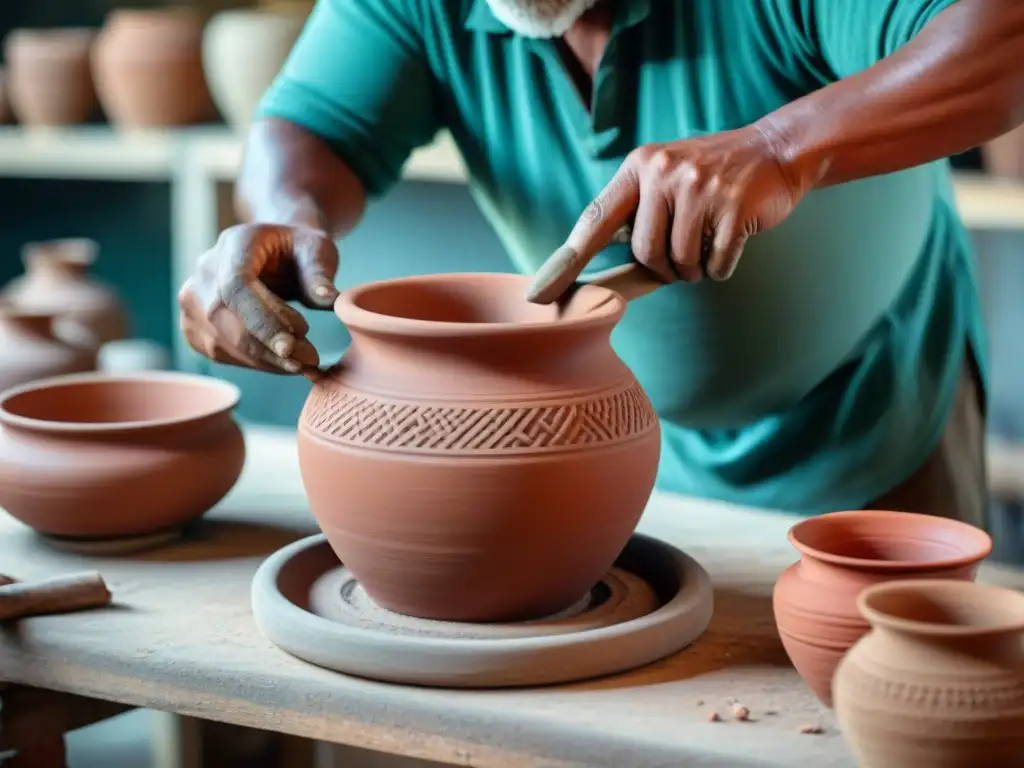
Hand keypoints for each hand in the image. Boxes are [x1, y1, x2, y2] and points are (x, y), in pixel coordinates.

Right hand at [178, 223, 339, 373]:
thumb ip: (320, 272)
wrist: (277, 252)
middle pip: (224, 318)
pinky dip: (253, 363)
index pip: (236, 287)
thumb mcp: (318, 250)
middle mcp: (205, 269)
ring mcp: (194, 298)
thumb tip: (328, 299)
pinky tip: (282, 363)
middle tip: (309, 360)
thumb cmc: (300, 250)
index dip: (261, 321)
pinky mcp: (195, 323)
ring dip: (263, 360)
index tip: (292, 347)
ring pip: (221, 341)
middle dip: (267, 347)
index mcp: (234, 244)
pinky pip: (219, 351)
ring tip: (302, 363)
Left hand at [527, 125, 804, 302]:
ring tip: (710, 240)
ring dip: (694, 268)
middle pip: (645, 252)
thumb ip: (635, 214)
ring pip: (680, 262)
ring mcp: (699, 188)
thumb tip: (596, 271)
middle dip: (665, 265)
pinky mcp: (732, 208)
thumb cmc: (710, 176)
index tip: (539, 295)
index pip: (594, 221)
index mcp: (638, 166)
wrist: (776, 150)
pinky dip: (721, 266)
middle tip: (685, 252)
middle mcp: (663, 172)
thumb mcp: (665, 177)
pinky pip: (715, 264)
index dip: (566, 262)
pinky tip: (732, 239)